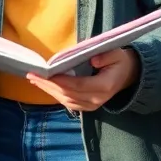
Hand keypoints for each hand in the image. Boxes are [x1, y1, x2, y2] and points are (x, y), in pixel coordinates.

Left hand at [25, 47, 140, 111]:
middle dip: (48, 85)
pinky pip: (68, 103)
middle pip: (68, 94)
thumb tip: (92, 60)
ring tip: (34, 80)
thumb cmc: (120, 61)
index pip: (78, 85)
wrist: (128, 75)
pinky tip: (45, 87)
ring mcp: (92, 105)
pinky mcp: (87, 106)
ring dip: (49, 91)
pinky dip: (55, 95)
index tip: (45, 73)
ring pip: (66, 100)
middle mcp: (97, 99)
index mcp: (104, 86)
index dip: (60, 81)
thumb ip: (106, 56)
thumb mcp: (118, 54)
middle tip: (32, 75)